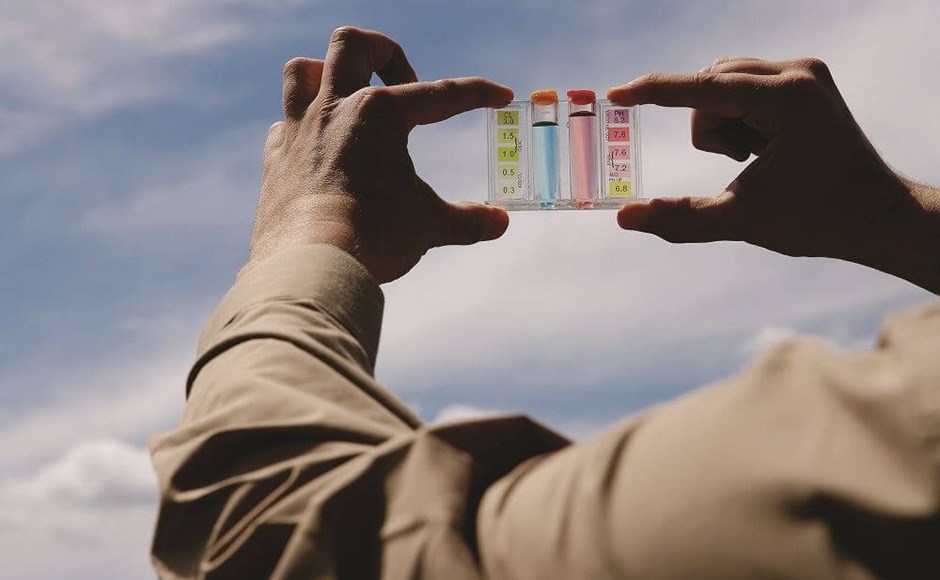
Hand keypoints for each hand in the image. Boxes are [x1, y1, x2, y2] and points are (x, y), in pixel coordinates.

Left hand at [246, 26, 512, 282]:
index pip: (439, 95)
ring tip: (350, 99)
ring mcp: (300, 131)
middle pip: (354, 45)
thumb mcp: (429, 225)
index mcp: (378, 113)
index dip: (477, 94)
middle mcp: (334, 109)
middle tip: (404, 85)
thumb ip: (467, 220)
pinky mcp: (276, 160)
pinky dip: (303, 129)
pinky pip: (284, 125)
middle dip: (384, 53)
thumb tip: (500, 223)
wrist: (310, 264)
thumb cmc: (374, 237)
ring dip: (328, 74)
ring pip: (303, 70)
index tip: (500, 95)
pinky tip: (321, 150)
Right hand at [608, 57, 939, 292]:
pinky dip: (736, 119)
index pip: (704, 88)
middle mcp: (798, 74)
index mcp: (787, 101)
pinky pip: (740, 85)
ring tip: (754, 158)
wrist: (875, 214)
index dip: (655, 92)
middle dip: (708, 129)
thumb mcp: (742, 220)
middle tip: (738, 163)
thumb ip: (680, 218)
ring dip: (720, 125)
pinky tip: (765, 147)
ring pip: (721, 84)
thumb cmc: (817, 218)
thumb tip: (624, 218)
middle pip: (710, 85)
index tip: (615, 95)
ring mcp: (803, 72)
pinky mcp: (803, 79)